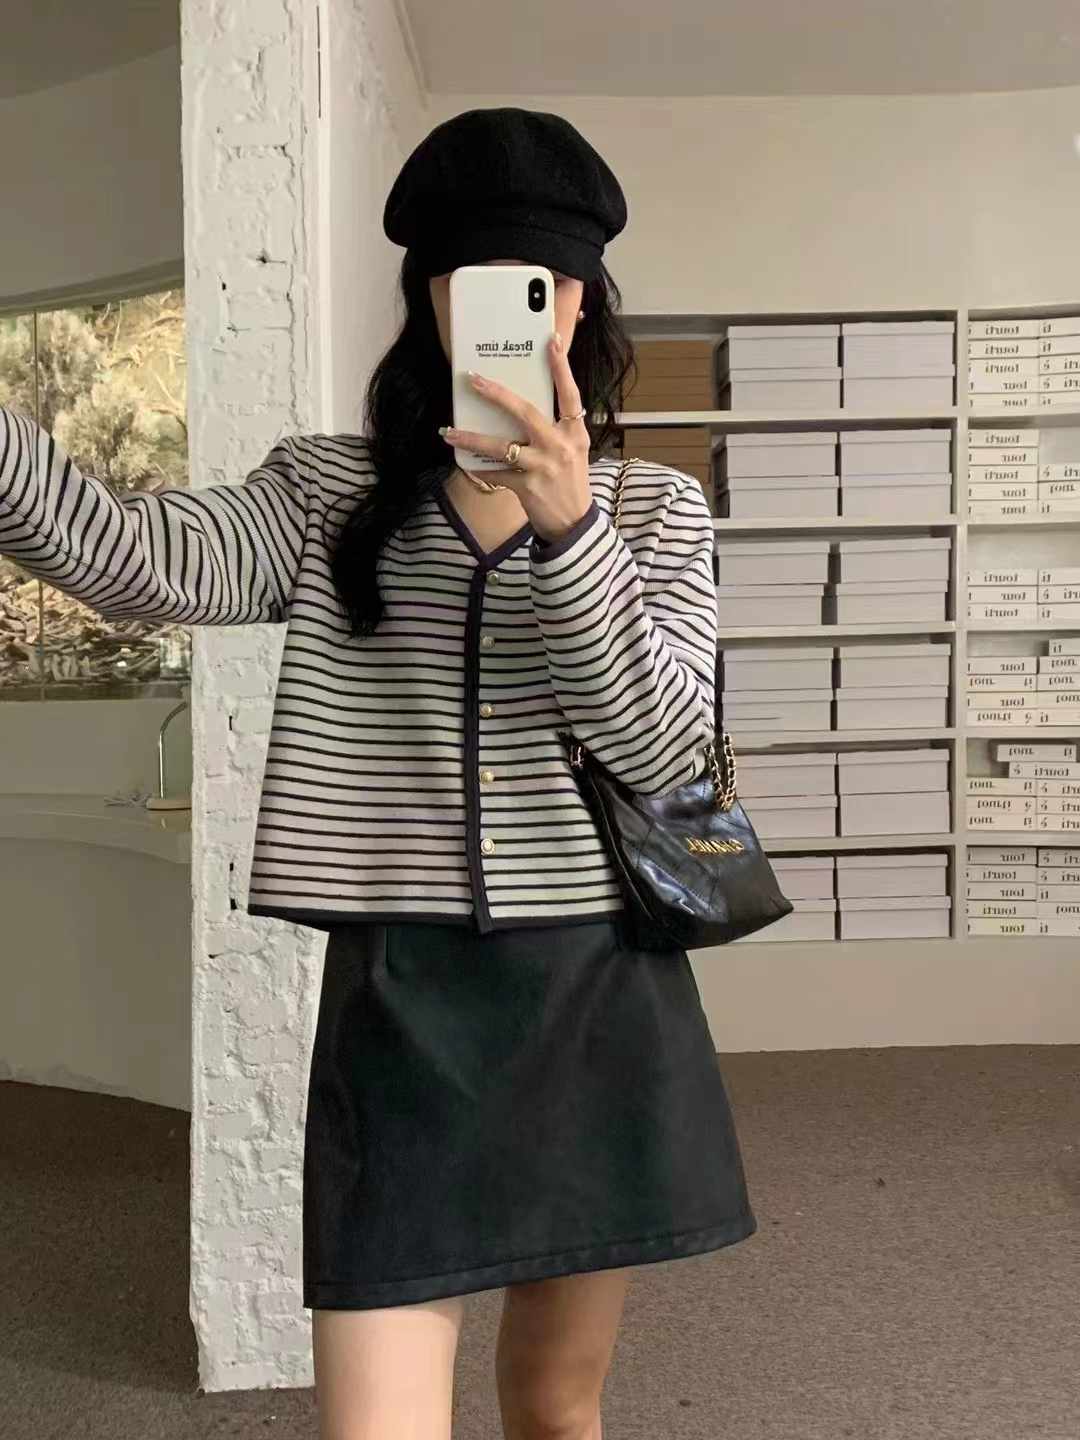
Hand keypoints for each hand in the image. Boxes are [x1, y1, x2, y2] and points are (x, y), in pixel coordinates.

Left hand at [438, 332, 592, 543]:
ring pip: (501, 446)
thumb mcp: (573, 451)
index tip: (549, 342)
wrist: (574, 524)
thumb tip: (519, 409)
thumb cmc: (570, 482)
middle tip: (474, 380)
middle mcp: (560, 447)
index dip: (561, 368)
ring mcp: (544, 467)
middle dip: (497, 394)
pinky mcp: (528, 488)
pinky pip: (496, 473)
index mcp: (575, 433)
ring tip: (449, 432)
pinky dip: (479, 468)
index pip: (570, 395)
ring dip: (472, 438)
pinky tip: (465, 462)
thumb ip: (554, 429)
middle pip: (525, 412)